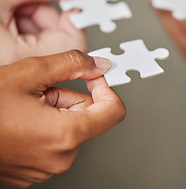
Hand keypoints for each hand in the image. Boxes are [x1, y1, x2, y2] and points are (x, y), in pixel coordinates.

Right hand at [0, 0, 95, 64]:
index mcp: (17, 56)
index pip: (74, 44)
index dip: (74, 19)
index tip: (74, 4)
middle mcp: (19, 67)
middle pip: (62, 41)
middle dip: (48, 15)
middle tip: (28, 1)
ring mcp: (18, 66)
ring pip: (48, 40)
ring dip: (35, 18)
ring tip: (10, 9)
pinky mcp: (14, 60)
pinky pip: (35, 44)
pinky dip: (27, 26)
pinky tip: (9, 18)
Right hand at [0, 50, 125, 187]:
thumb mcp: (30, 72)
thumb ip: (72, 64)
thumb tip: (98, 64)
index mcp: (66, 135)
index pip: (114, 111)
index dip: (106, 88)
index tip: (93, 77)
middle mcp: (61, 157)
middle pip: (89, 116)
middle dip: (70, 97)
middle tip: (40, 90)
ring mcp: (48, 167)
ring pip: (72, 126)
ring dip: (56, 110)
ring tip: (25, 105)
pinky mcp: (37, 169)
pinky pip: (57, 140)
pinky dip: (47, 125)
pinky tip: (23, 119)